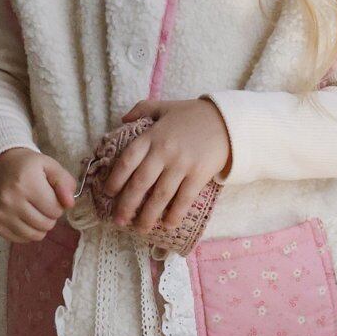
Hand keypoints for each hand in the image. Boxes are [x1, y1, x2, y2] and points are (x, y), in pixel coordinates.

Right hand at [0, 148, 76, 241]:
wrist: (0, 166)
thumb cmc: (29, 167)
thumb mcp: (50, 166)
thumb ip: (65, 183)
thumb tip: (70, 204)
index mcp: (26, 183)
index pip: (56, 210)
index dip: (58, 204)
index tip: (50, 195)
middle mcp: (10, 200)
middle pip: (46, 224)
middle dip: (49, 216)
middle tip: (41, 203)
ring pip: (34, 235)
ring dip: (39, 226)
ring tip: (33, 210)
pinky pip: (20, 239)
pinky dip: (26, 231)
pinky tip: (22, 216)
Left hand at [101, 97, 232, 233]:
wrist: (228, 121)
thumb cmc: (194, 115)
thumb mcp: (166, 106)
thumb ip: (142, 109)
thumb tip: (123, 120)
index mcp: (152, 135)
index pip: (127, 160)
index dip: (116, 179)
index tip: (108, 193)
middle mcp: (164, 151)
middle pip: (140, 183)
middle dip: (127, 205)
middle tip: (119, 221)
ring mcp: (182, 164)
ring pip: (160, 196)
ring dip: (148, 216)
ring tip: (140, 229)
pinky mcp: (199, 174)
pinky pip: (184, 199)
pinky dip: (175, 214)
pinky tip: (167, 225)